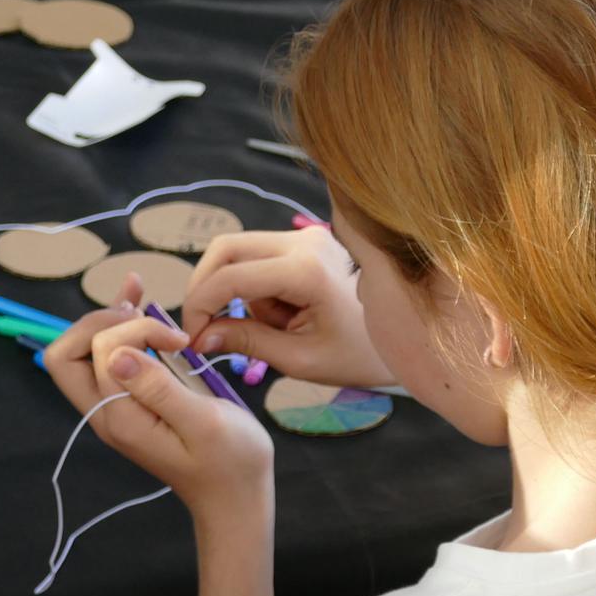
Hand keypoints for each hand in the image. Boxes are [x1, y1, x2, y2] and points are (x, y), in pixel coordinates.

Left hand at [44, 290, 273, 529]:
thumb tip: (117, 355)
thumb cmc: (231, 462)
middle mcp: (106, 412)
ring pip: (86, 351)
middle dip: (106, 321)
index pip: (99, 350)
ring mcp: (115, 406)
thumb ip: (159, 389)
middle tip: (151, 317)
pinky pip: (109, 357)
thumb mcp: (204, 422)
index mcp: (120, 418)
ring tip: (141, 291)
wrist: (235, 496)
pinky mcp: (131, 400)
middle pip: (69, 352)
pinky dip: (121, 325)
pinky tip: (138, 297)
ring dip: (110, 318)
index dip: (134, 331)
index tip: (178, 341)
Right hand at [180, 230, 394, 389]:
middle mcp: (304, 241)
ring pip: (237, 251)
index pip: (230, 277)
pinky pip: (258, 256)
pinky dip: (251, 286)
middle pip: (226, 249)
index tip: (191, 339)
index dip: (199, 306)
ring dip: (231, 290)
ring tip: (261, 328)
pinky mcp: (307, 241)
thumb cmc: (357, 355)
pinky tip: (276, 314)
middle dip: (205, 289)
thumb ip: (247, 342)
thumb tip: (199, 337)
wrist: (404, 338)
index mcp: (306, 270)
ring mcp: (307, 236)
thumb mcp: (299, 359)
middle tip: (201, 328)